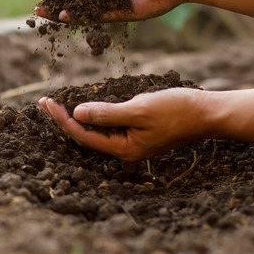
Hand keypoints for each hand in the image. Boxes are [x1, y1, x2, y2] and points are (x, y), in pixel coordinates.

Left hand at [39, 88, 210, 160]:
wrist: (208, 113)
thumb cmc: (177, 110)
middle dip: (65, 120)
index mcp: (124, 149)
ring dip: (78, 119)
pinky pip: (110, 128)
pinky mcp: (139, 135)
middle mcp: (125, 151)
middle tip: (45, 102)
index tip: (46, 103)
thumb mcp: (139, 109)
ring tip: (58, 105)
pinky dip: (96, 116)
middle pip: (86, 137)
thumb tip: (78, 114)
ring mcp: (133, 144)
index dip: (62, 119)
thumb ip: (108, 114)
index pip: (83, 135)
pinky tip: (88, 107)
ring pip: (97, 133)